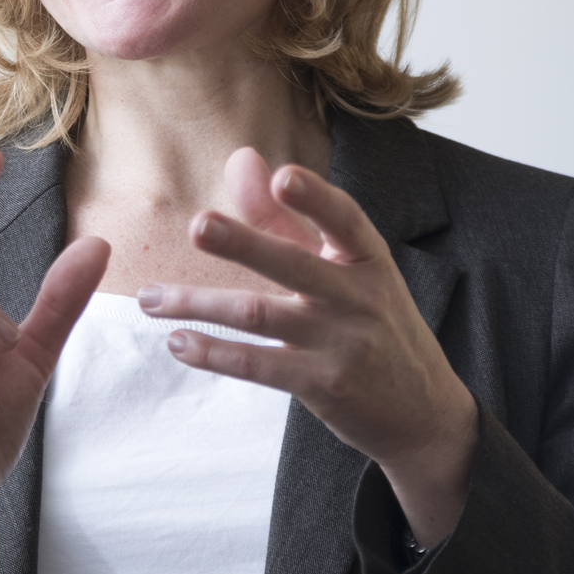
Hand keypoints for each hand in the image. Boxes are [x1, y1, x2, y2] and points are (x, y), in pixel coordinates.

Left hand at [140, 148, 478, 545]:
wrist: (424, 414)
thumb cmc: (374, 324)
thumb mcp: (346, 269)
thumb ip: (287, 217)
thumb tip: (243, 159)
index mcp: (369, 259)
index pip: (345, 220)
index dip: (316, 197)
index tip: (283, 177)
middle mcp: (360, 298)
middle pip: (294, 264)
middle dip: (244, 243)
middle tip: (196, 225)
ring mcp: (343, 344)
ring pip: (260, 316)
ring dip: (199, 304)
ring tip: (149, 298)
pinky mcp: (325, 386)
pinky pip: (258, 365)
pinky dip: (215, 353)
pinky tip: (179, 342)